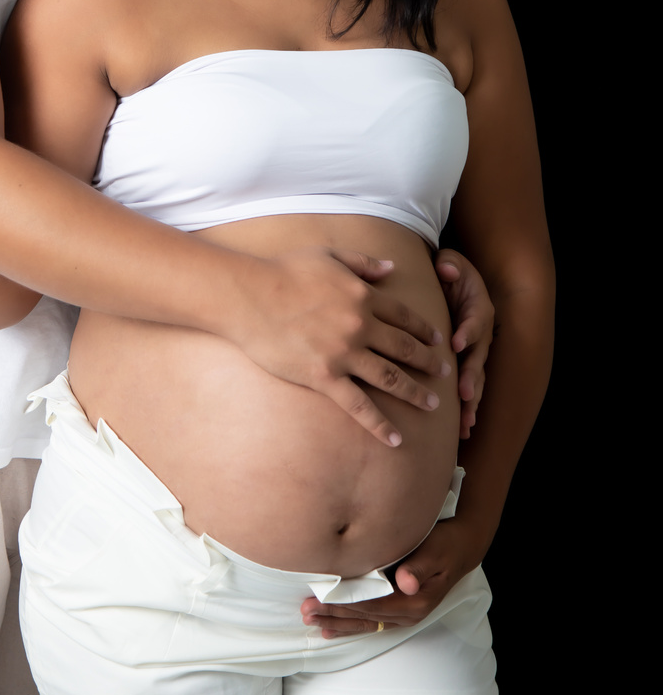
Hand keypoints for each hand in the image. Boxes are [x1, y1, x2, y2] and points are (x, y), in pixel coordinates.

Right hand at [238, 247, 451, 447]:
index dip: (423, 329)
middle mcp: (360, 326)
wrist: (250, 296)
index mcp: (362, 296)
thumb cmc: (284, 271)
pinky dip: (380, 424)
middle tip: (445, 373)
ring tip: (432, 404)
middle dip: (428, 361)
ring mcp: (344, 354)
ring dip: (415, 392)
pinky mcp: (325, 378)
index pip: (403, 316)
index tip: (437, 340)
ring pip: (390, 377)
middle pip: (404, 348)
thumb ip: (363, 263)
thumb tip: (392, 267)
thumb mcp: (329, 256)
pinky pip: (359, 406)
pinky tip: (396, 438)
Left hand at [300, 516, 482, 637]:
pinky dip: (348, 624)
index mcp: (414, 602)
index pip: (372, 604)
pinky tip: (330, 630)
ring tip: (310, 620)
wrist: (461, 547)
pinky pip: (368, 621)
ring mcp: (402, 615)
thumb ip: (419, 566)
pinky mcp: (397, 610)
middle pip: (363, 616)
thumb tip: (405, 582)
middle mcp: (407, 614)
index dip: (345, 602)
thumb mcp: (436, 550)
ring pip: (362, 622)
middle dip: (333, 614)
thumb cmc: (445, 544)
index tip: (320, 598)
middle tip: (306, 611)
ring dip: (336, 621)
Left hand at [434, 249, 494, 437]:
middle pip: (478, 359)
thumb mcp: (453, 262)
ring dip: (471, 402)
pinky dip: (468, 408)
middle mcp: (481, 336)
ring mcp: (476, 352)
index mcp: (478, 310)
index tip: (457, 343)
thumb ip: (450, 265)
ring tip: (466, 424)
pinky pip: (469, 388)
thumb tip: (446, 269)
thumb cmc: (452, 274)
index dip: (467, 332)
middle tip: (464, 394)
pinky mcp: (468, 364)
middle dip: (472, 377)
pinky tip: (463, 432)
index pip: (474, 323)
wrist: (458, 283)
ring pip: (476, 379)